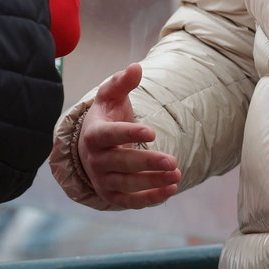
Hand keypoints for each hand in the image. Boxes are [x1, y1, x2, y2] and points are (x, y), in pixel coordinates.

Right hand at [78, 62, 180, 208]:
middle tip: (173, 160)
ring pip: (128, 184)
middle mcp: (95, 159)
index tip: (152, 133)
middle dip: (148, 162)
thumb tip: (136, 67)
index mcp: (93, 133)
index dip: (129, 134)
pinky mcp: (111, 195)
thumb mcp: (111, 95)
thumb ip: (123, 81)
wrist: (91, 145)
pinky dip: (151, 198)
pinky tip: (171, 188)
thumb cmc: (106, 116)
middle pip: (122, 163)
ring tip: (177, 173)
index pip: (110, 135)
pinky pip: (131, 201)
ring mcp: (102, 179)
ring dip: (153, 181)